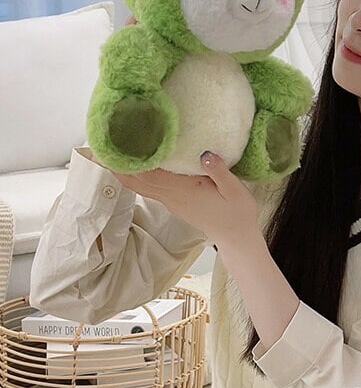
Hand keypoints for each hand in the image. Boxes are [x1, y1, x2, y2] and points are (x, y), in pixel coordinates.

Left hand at [110, 151, 258, 246]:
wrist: (235, 238)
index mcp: (183, 191)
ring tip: (110, 154)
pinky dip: (137, 175)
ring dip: (123, 170)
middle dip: (115, 166)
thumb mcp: (235, 190)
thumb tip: (204, 153)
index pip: (147, 174)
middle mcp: (171, 196)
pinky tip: (137, 165)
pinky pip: (149, 187)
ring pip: (140, 185)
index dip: (127, 161)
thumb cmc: (237, 214)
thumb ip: (219, 171)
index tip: (110, 148)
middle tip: (96, 148)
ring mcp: (171, 201)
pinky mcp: (175, 202)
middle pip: (135, 180)